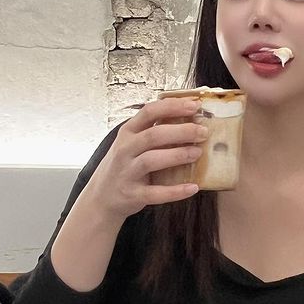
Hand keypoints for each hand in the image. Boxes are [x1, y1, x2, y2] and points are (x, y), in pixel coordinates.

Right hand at [84, 96, 205, 220]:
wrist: (101, 197)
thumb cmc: (125, 165)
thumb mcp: (132, 143)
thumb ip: (154, 131)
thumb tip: (190, 118)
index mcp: (128, 132)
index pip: (149, 112)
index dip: (172, 107)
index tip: (194, 106)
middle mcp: (125, 150)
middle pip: (153, 135)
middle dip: (181, 132)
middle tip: (203, 132)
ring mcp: (127, 172)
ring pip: (151, 160)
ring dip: (177, 155)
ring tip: (197, 153)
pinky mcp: (132, 194)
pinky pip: (155, 193)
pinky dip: (175, 191)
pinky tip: (193, 187)